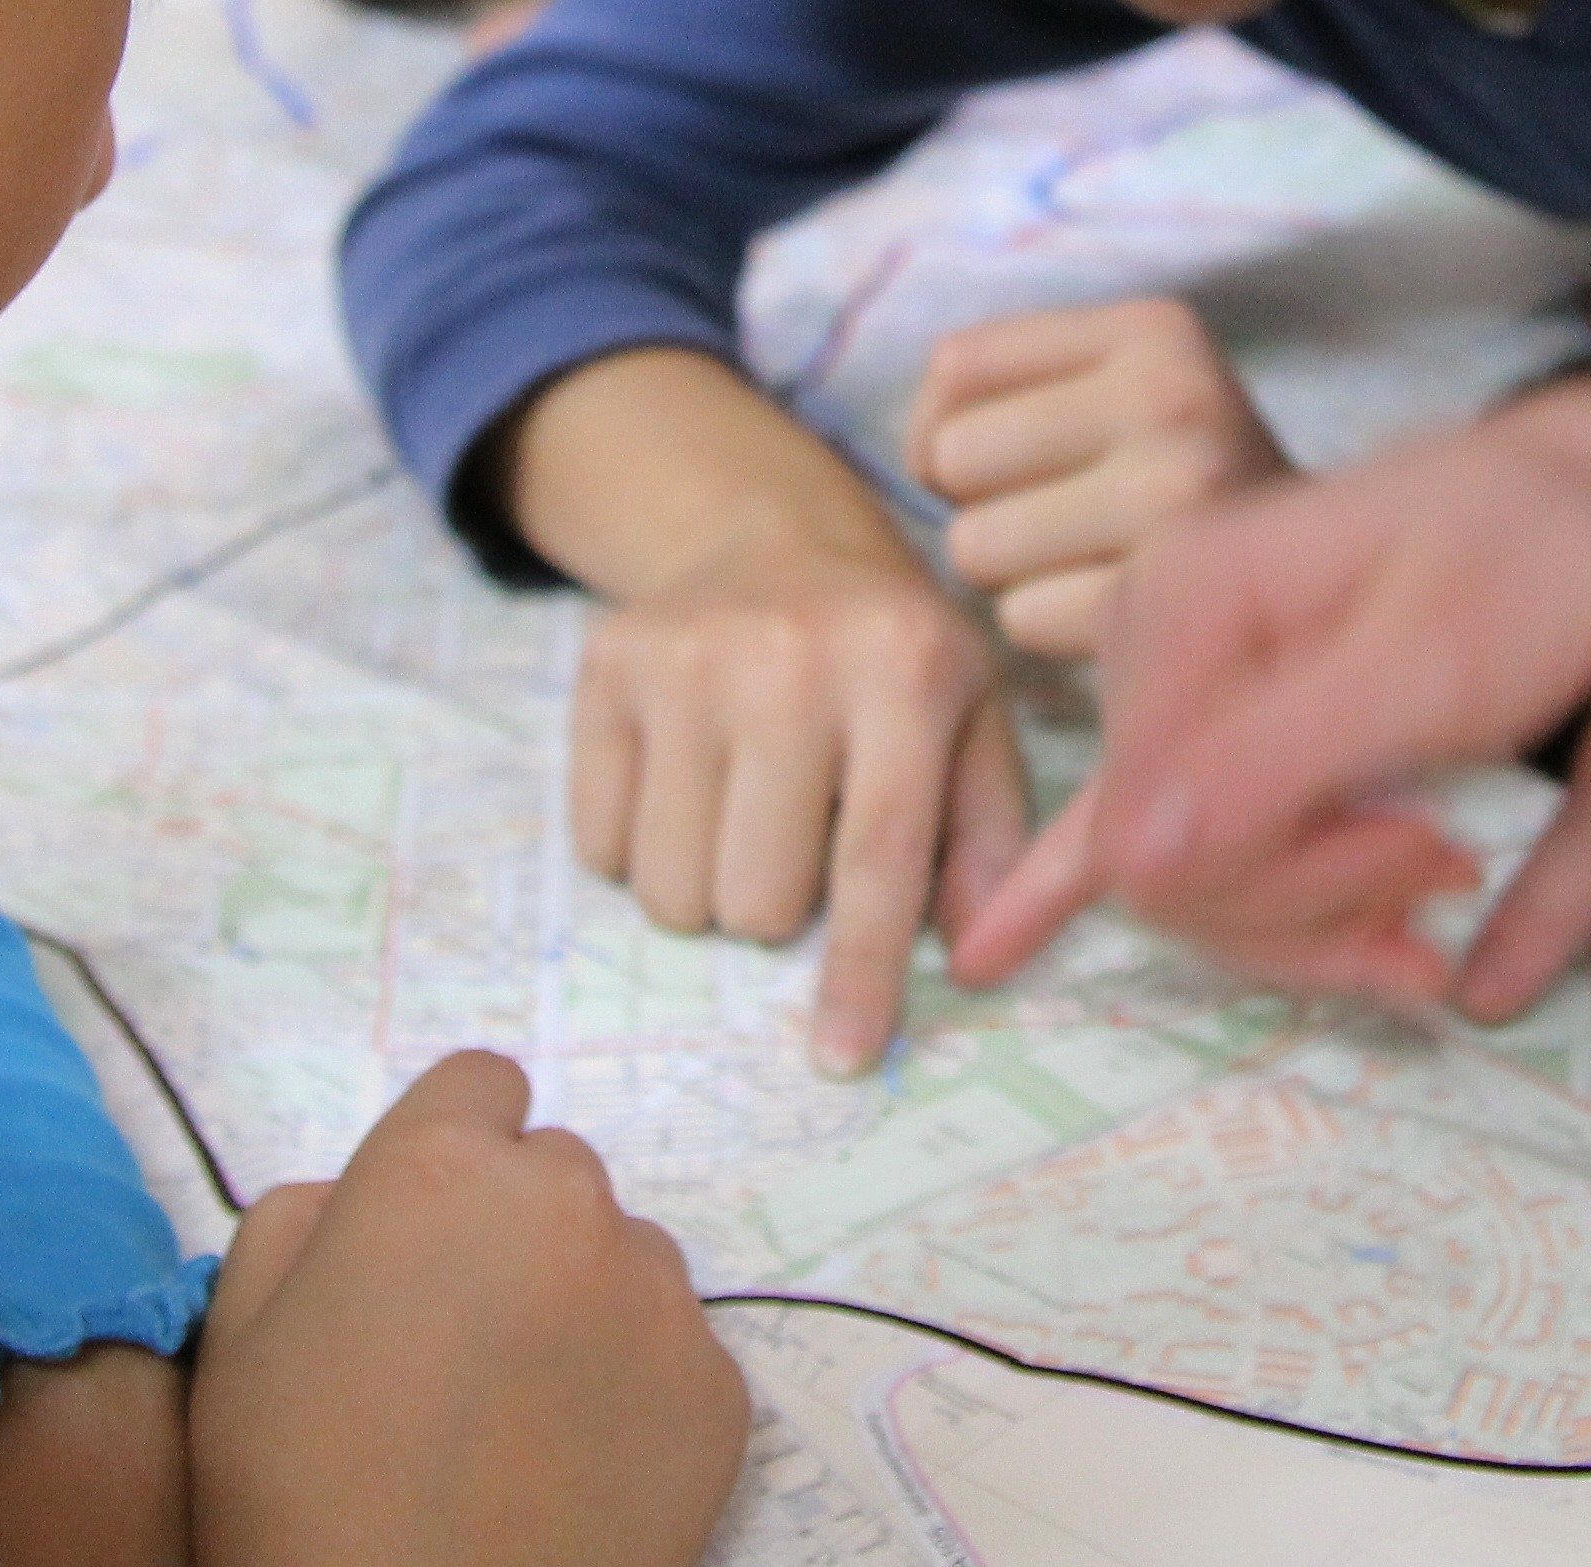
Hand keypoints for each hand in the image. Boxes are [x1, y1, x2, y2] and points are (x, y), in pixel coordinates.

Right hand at [190, 1053, 749, 1566]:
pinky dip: (633, 1391)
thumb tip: (355, 1193)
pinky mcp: (721, 1387)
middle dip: (512, 1232)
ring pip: (622, 1260)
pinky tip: (571, 1470)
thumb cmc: (299, 1497)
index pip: (480, 1086)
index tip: (425, 1229)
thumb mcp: (235, 1338)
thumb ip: (298, 1218)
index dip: (449, 1151)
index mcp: (442, 1171)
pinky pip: (674, 1352)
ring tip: (513, 1422)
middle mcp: (570, 1203)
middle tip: (456, 1345)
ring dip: (579, 1305)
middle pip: (553, 1176)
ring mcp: (661, 1294)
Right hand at [572, 526, 1026, 1076]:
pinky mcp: (606, 665)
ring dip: (711, 890)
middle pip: (761, 898)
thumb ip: (990, 839)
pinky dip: (642, 849)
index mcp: (904, 673)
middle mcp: (791, 657)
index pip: (880, 858)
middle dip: (781, 911)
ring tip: (745, 815)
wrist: (779, 532)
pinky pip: (600, 845)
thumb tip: (974, 960)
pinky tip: (687, 782)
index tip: (843, 1058)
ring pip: (674, 889)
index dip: (862, 973)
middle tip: (798, 845)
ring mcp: (685, 658)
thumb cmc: (895, 654)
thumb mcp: (975, 720)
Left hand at [907, 297, 1288, 657]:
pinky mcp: (1165, 596)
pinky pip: (1020, 618)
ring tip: (1092, 565)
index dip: (947, 429)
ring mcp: (1176, 498)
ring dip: (1014, 573)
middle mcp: (1173, 397)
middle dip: (986, 506)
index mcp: (1155, 331)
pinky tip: (1112, 611)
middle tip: (1065, 525)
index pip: (956, 366)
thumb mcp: (1124, 396)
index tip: (1009, 463)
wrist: (1329, 595)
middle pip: (953, 458)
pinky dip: (1050, 629)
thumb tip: (915, 454)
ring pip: (974, 546)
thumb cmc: (1183, 496)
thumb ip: (1012, 388)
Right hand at [952, 374, 1590, 994]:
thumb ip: (1279, 759)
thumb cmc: (1530, 566)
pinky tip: (997, 946)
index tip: (1434, 862)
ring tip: (1436, 888)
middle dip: (1312, 902)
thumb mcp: (1428, 666)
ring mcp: (1170, 683)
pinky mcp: (1207, 717)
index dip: (1287, 883)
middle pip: (1161, 862)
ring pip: (1182, 872)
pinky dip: (1100, 890)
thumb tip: (1132, 863)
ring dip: (1313, 915)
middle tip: (1451, 874)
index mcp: (1179, 607)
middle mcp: (1146, 642)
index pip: (1152, 829)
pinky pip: (1148, 825)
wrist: (1587, 504)